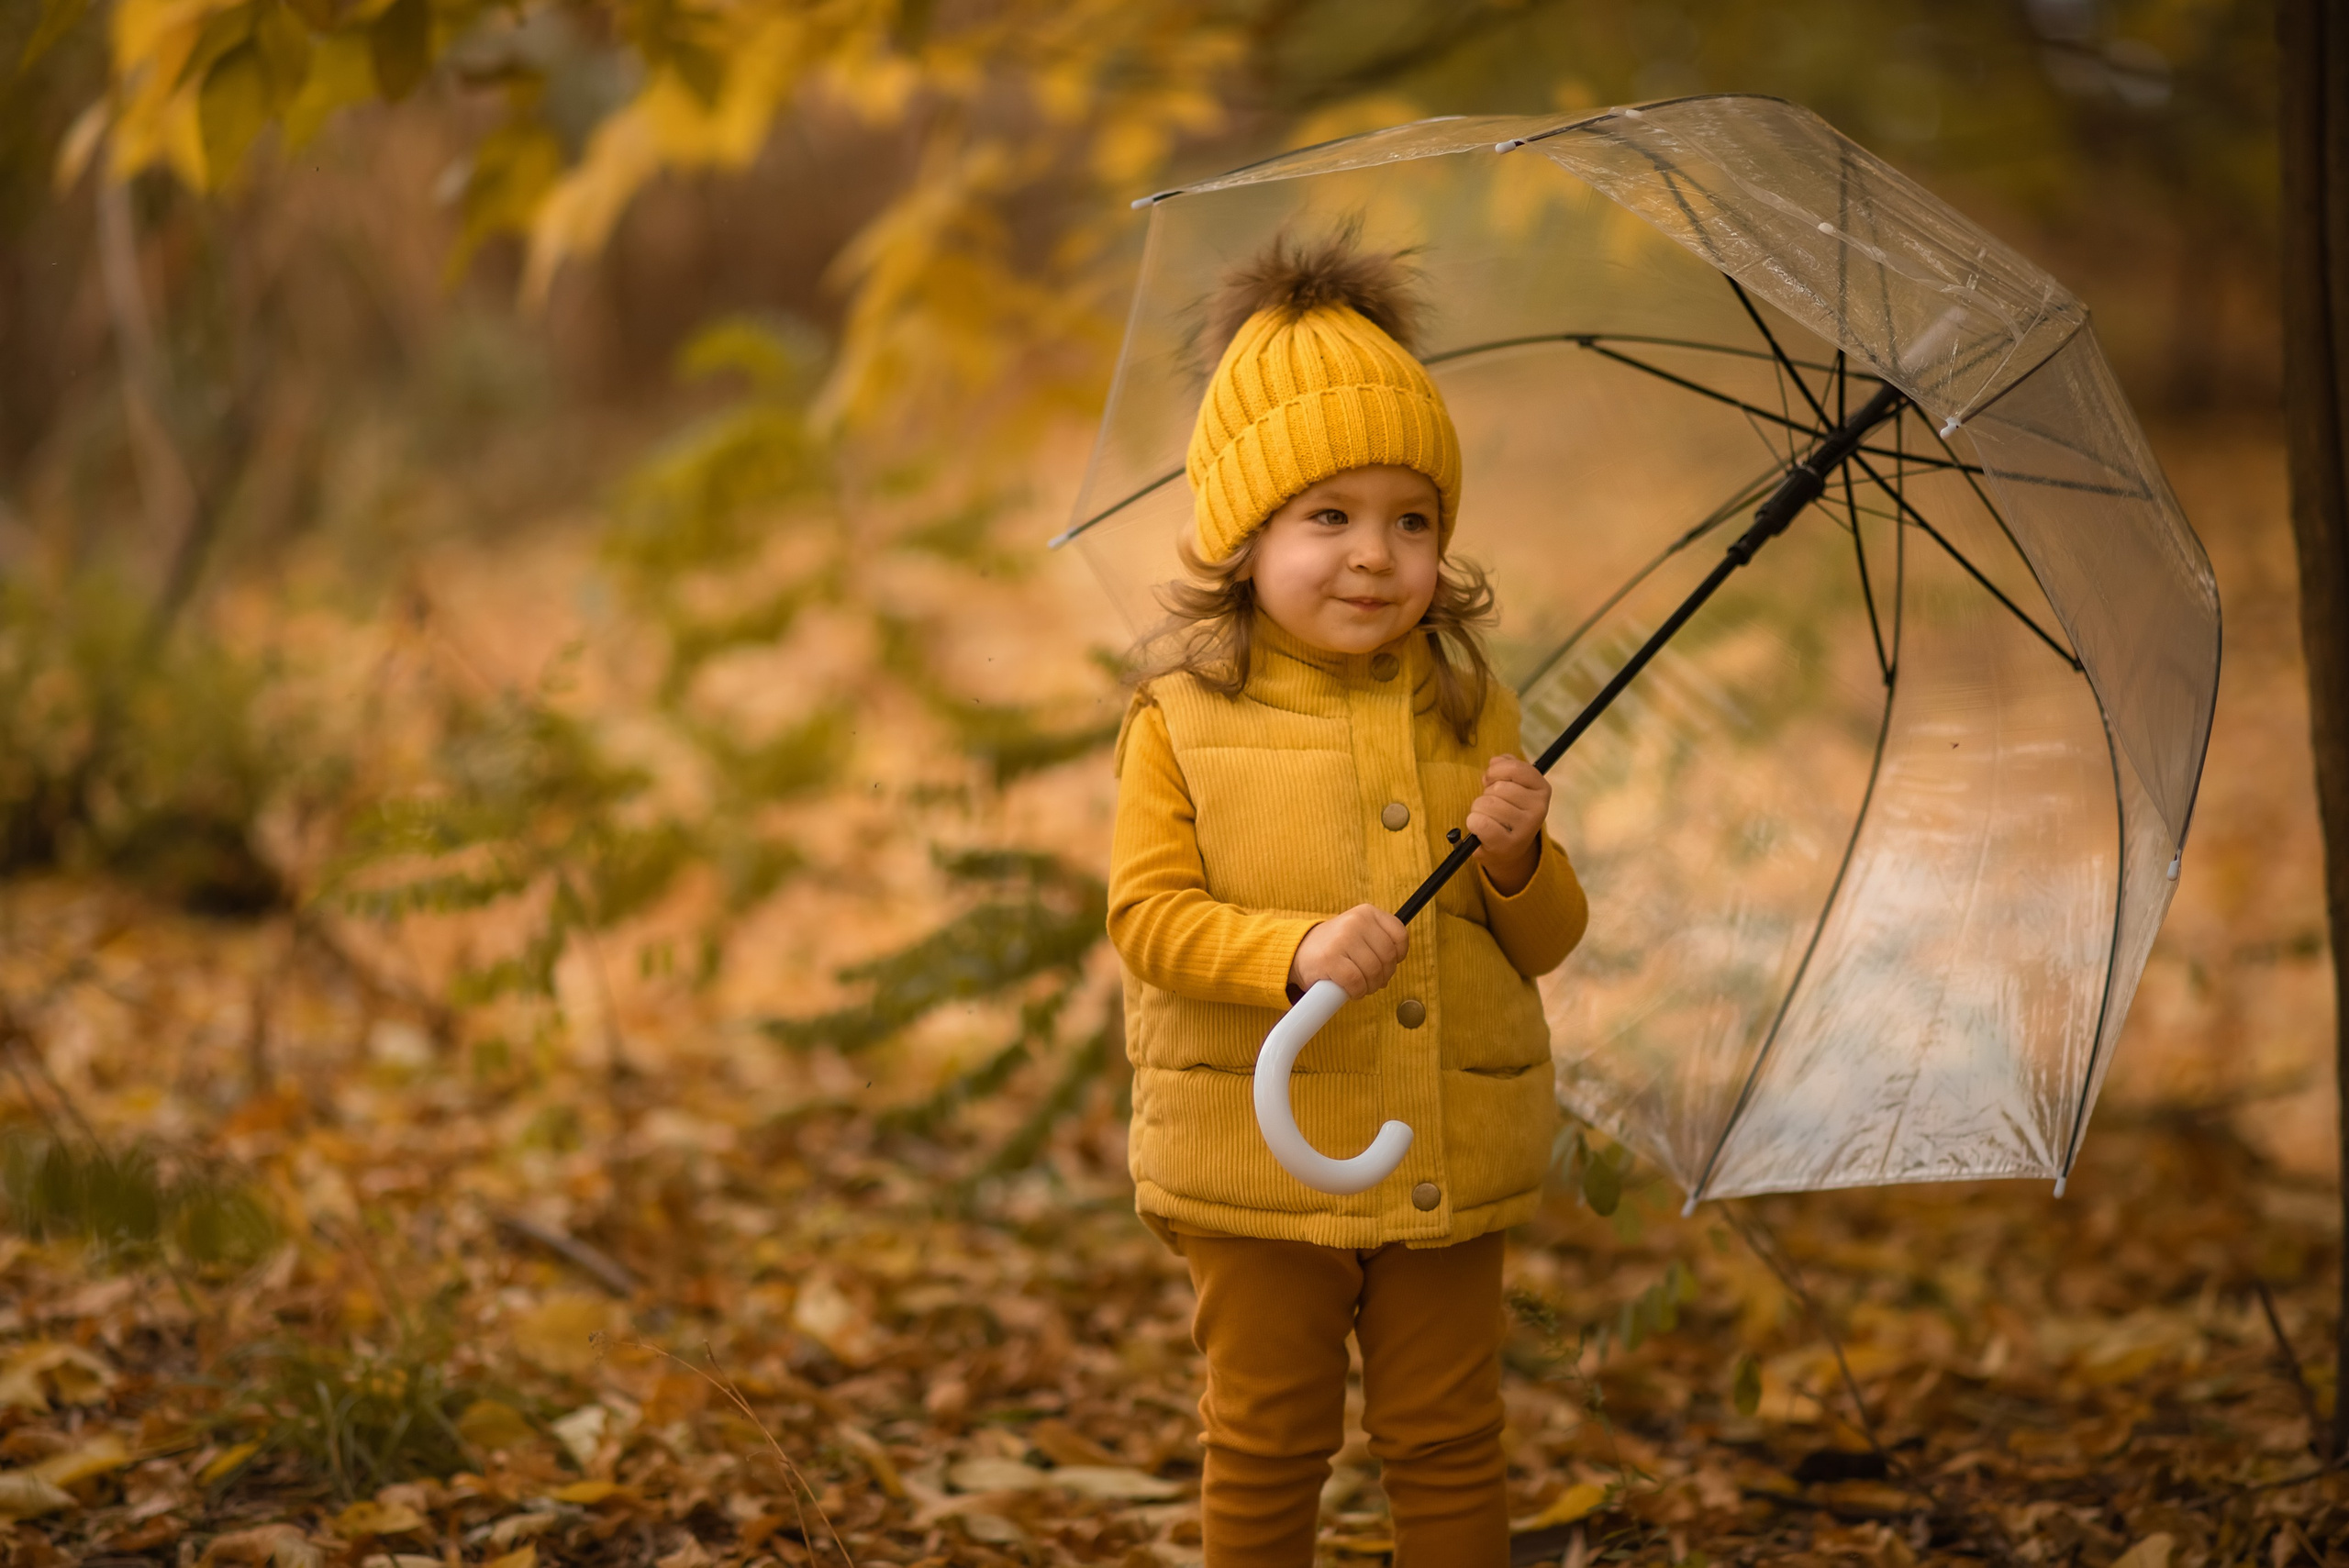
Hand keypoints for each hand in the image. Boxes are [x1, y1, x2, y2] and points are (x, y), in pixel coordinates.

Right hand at [1288, 904, 1408, 999]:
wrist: (1299, 951)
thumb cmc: (1335, 946)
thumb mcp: (1358, 931)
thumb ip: (1379, 941)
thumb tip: (1393, 965)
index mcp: (1367, 912)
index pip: (1399, 935)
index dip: (1399, 955)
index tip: (1388, 963)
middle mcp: (1356, 921)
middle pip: (1387, 957)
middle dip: (1384, 975)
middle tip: (1373, 981)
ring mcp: (1342, 939)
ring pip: (1373, 971)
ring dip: (1371, 986)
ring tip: (1361, 986)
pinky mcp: (1330, 959)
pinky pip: (1356, 981)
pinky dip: (1357, 991)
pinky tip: (1351, 990)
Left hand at [1466, 755, 1549, 894]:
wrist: (1508, 849)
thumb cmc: (1506, 812)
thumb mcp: (1512, 785)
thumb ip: (1505, 766)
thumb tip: (1496, 761)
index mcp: (1542, 788)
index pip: (1514, 767)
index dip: (1496, 771)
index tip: (1492, 780)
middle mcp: (1539, 808)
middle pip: (1498, 787)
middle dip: (1486, 794)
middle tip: (1492, 806)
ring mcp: (1526, 827)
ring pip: (1487, 804)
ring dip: (1478, 809)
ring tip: (1488, 818)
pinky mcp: (1509, 843)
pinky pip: (1481, 823)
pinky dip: (1473, 823)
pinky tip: (1480, 828)